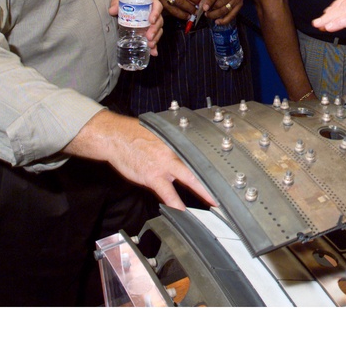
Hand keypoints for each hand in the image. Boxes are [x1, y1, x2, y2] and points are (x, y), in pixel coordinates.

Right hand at [65, 110, 215, 209]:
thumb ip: (172, 144)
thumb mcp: (158, 134)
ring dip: (203, 190)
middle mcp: (174, 152)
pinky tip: (182, 211)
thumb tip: (182, 150)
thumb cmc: (135, 135)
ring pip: (189, 178)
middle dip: (215, 177)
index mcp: (177, 141)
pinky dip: (175, 202)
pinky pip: (167, 192)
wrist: (115, 137)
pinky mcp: (152, 175)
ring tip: (214, 202)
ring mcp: (164, 164)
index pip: (200, 152)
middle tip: (229, 187)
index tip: (225, 171)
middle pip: (200, 165)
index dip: (214, 162)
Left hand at [109, 0, 163, 54]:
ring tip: (150, 45)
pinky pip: (154, 38)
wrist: (123, 1)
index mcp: (149, 2)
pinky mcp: (148, 30)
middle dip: (155, 30)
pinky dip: (154, 46)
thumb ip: (116, 2)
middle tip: (149, 36)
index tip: (151, 20)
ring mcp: (151, 23)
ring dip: (156, 38)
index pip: (157, 6)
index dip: (156, 13)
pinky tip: (153, 53)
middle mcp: (152, 13)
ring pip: (158, 30)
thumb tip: (112, 10)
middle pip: (159, 21)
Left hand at [204, 0, 242, 24]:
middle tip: (205, 13)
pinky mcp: (240, 5)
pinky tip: (217, 22)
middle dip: (211, 10)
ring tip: (209, 16)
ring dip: (215, 15)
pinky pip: (232, 16)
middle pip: (220, 4)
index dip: (209, 2)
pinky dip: (224, 21)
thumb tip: (202, 3)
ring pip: (225, 10)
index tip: (204, 9)